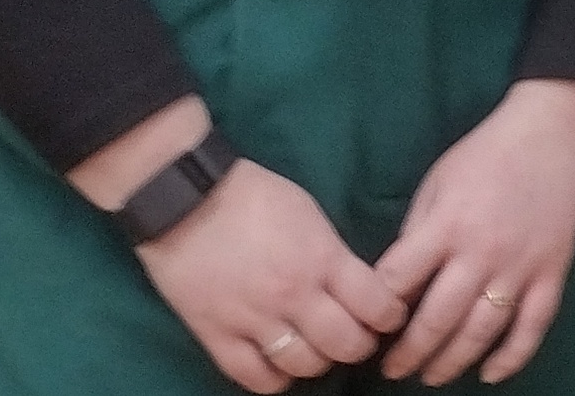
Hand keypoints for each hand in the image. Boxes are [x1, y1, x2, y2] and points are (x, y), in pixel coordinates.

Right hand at [133, 156, 407, 391]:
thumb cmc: (253, 196)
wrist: (184, 198)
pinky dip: (275, 379)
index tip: (387, 317)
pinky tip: (280, 364)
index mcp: (322, 259)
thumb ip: (333, 254)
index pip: (376, 306)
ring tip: (318, 349)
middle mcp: (294, 295)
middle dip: (360, 344)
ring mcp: (254, 319)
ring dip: (319, 361)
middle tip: (355, 336)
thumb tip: (356, 286)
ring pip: (305, 365)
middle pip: (346, 344)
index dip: (390, 316)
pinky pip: (256, 378)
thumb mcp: (309, 214)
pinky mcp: (217, 335)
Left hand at [376, 79, 574, 384]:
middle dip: (408, 353)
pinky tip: (489, 373)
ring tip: (430, 376)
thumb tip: (398, 282)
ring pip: (481, 332)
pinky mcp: (552, 272)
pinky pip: (532, 326)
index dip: (377, 311)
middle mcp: (481, 252)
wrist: (554, 133)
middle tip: (391, 369)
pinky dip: (511, 357)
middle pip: (437, 320)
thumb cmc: (486, 154)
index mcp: (446, 225)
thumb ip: (417, 232)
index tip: (366, 326)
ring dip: (451, 362)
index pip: (398, 282)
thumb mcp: (436, 182)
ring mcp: (520, 266)